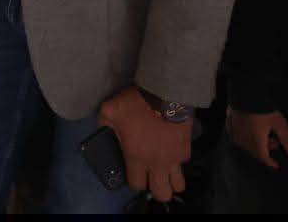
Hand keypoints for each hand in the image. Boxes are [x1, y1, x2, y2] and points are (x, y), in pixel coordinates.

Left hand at [98, 87, 192, 201]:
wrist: (166, 94)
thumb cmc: (136, 104)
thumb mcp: (110, 110)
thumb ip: (103, 124)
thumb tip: (102, 130)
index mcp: (137, 157)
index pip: (136, 184)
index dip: (133, 183)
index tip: (132, 175)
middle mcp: (157, 163)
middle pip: (162, 193)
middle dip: (155, 191)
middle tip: (150, 180)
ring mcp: (174, 158)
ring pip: (178, 185)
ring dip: (170, 182)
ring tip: (163, 173)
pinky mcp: (186, 150)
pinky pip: (184, 165)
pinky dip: (178, 164)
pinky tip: (171, 155)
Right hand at [227, 107, 287, 169]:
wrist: (244, 93)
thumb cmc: (264, 110)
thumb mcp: (279, 125)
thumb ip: (287, 140)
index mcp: (256, 143)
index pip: (263, 158)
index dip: (270, 162)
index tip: (276, 165)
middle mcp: (243, 140)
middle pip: (253, 152)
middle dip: (264, 151)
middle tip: (274, 142)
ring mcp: (234, 132)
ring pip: (244, 145)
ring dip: (254, 144)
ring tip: (262, 135)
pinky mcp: (229, 124)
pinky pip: (235, 136)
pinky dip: (243, 137)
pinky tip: (246, 131)